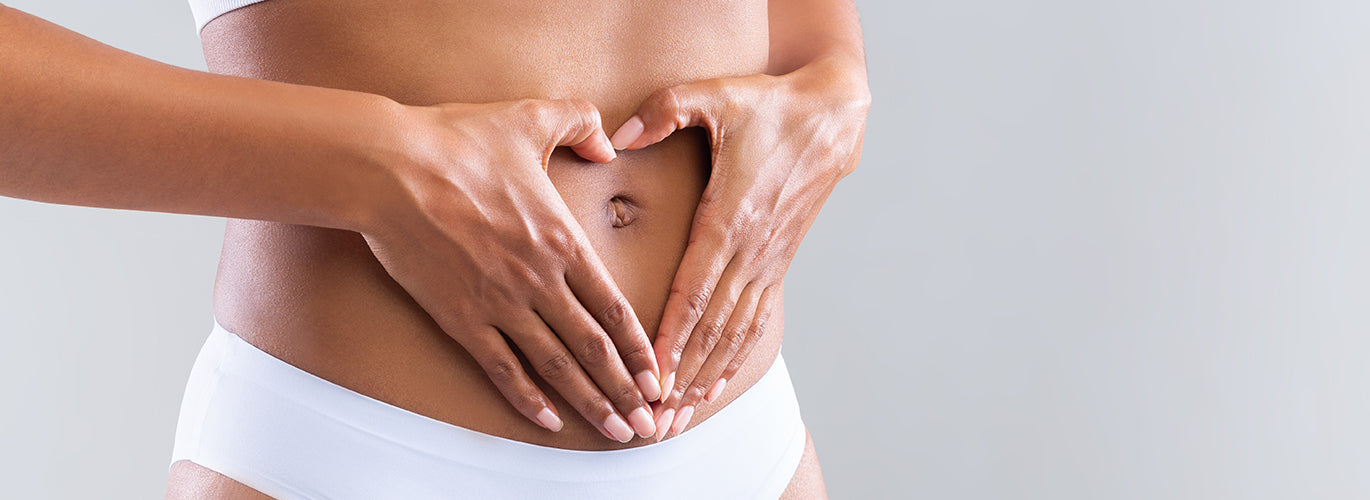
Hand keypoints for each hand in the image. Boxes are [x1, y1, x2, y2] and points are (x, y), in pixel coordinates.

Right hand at [359, 99, 660, 441]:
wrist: (388, 168)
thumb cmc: (456, 141)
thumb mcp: (531, 118)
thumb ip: (581, 124)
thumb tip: (607, 143)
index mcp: (562, 240)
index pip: (615, 307)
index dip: (641, 348)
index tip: (659, 376)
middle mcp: (538, 280)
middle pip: (594, 348)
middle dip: (626, 390)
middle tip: (649, 422)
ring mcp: (499, 304)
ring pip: (555, 366)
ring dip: (589, 402)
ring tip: (615, 430)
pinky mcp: (459, 317)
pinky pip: (500, 368)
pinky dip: (526, 398)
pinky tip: (547, 419)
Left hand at [610, 57, 869, 438]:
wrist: (832, 117)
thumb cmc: (769, 106)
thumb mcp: (714, 94)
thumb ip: (663, 110)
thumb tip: (617, 136)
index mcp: (730, 217)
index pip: (695, 290)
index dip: (672, 336)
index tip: (652, 376)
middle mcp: (750, 250)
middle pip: (711, 327)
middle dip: (680, 377)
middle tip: (652, 417)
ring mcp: (767, 261)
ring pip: (732, 333)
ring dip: (703, 378)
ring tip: (675, 418)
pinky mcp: (776, 263)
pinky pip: (754, 322)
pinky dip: (731, 359)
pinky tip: (710, 387)